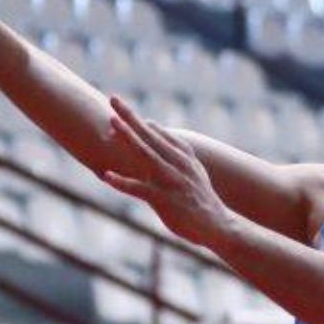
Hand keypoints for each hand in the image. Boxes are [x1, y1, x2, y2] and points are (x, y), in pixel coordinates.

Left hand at [100, 96, 229, 245]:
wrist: (217, 225)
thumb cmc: (201, 199)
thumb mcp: (194, 170)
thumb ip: (176, 152)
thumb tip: (156, 130)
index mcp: (184, 156)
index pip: (159, 132)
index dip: (139, 121)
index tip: (120, 108)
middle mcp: (177, 163)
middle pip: (149, 135)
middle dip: (130, 116)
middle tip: (114, 98)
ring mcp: (170, 180)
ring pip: (144, 153)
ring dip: (127, 137)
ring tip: (111, 123)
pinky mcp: (163, 199)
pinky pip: (138, 188)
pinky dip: (122, 182)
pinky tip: (106, 176)